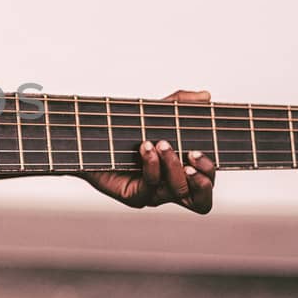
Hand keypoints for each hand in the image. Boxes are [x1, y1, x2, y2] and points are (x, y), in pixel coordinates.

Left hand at [80, 90, 216, 213]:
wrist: (88, 136)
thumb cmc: (125, 128)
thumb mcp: (155, 112)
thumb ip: (180, 103)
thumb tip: (205, 96)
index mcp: (181, 171)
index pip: (207, 184)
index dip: (210, 173)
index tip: (199, 150)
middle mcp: (169, 187)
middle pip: (201, 201)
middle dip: (202, 179)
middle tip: (192, 154)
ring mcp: (152, 194)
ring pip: (176, 191)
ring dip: (173, 164)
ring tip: (161, 142)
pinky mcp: (133, 196)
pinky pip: (150, 188)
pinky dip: (152, 166)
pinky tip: (145, 147)